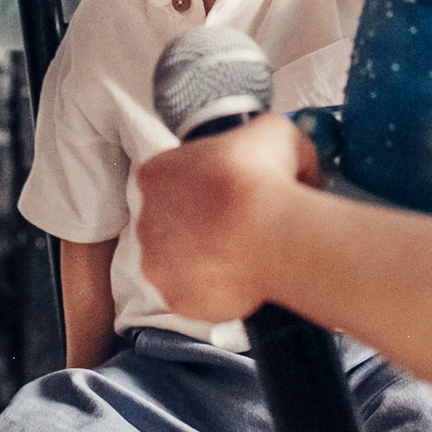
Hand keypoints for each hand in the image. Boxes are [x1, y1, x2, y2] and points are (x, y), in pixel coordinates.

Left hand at [134, 113, 320, 321]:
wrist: (271, 232)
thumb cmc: (265, 178)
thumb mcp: (273, 132)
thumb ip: (263, 140)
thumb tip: (285, 159)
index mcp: (155, 173)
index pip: (168, 178)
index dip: (200, 185)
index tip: (225, 192)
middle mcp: (145, 219)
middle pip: (167, 223)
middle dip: (197, 226)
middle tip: (236, 226)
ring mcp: (157, 263)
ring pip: (177, 263)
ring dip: (204, 260)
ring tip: (242, 256)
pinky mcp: (176, 298)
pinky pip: (195, 296)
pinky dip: (215, 292)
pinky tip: (242, 280)